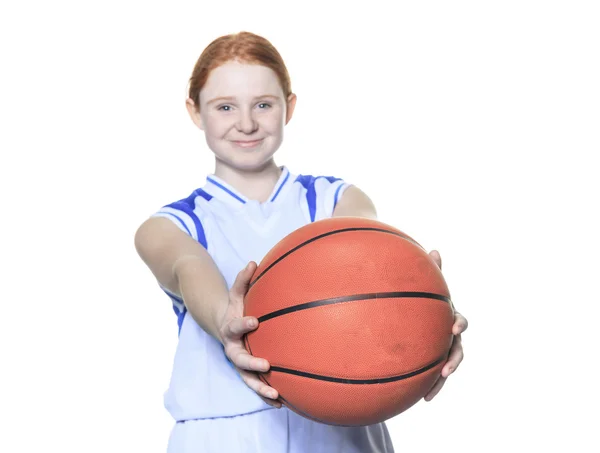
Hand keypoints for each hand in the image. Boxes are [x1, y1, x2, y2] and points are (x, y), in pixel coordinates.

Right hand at [217, 261, 281, 407]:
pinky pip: (256, 385)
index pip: (235, 327)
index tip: (254, 321)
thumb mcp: (237, 293)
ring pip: (247, 379)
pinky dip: (266, 394)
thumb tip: (253, 261)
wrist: (223, 325)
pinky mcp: (247, 372)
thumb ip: (243, 279)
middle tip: (266, 365)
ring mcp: (240, 362)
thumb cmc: (235, 307)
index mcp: (230, 329)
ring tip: (275, 395)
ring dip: (260, 388)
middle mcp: (233, 349)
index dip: (243, 324)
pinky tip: (282, 403)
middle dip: (251, 364)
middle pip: (239, 360)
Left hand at [424, 250, 467, 401]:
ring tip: (432, 391)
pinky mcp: (432, 361)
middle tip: (447, 370)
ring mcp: (441, 349)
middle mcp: (448, 336)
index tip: (453, 326)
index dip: (458, 323)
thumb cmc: (421, 298)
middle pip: (457, 349)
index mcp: (448, 317)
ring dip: (442, 379)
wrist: (413, 316)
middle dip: (454, 360)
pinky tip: (420, 398)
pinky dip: (429, 386)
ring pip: (446, 366)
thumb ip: (430, 271)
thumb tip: (435, 250)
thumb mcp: (425, 287)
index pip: (458, 320)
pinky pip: (432, 376)